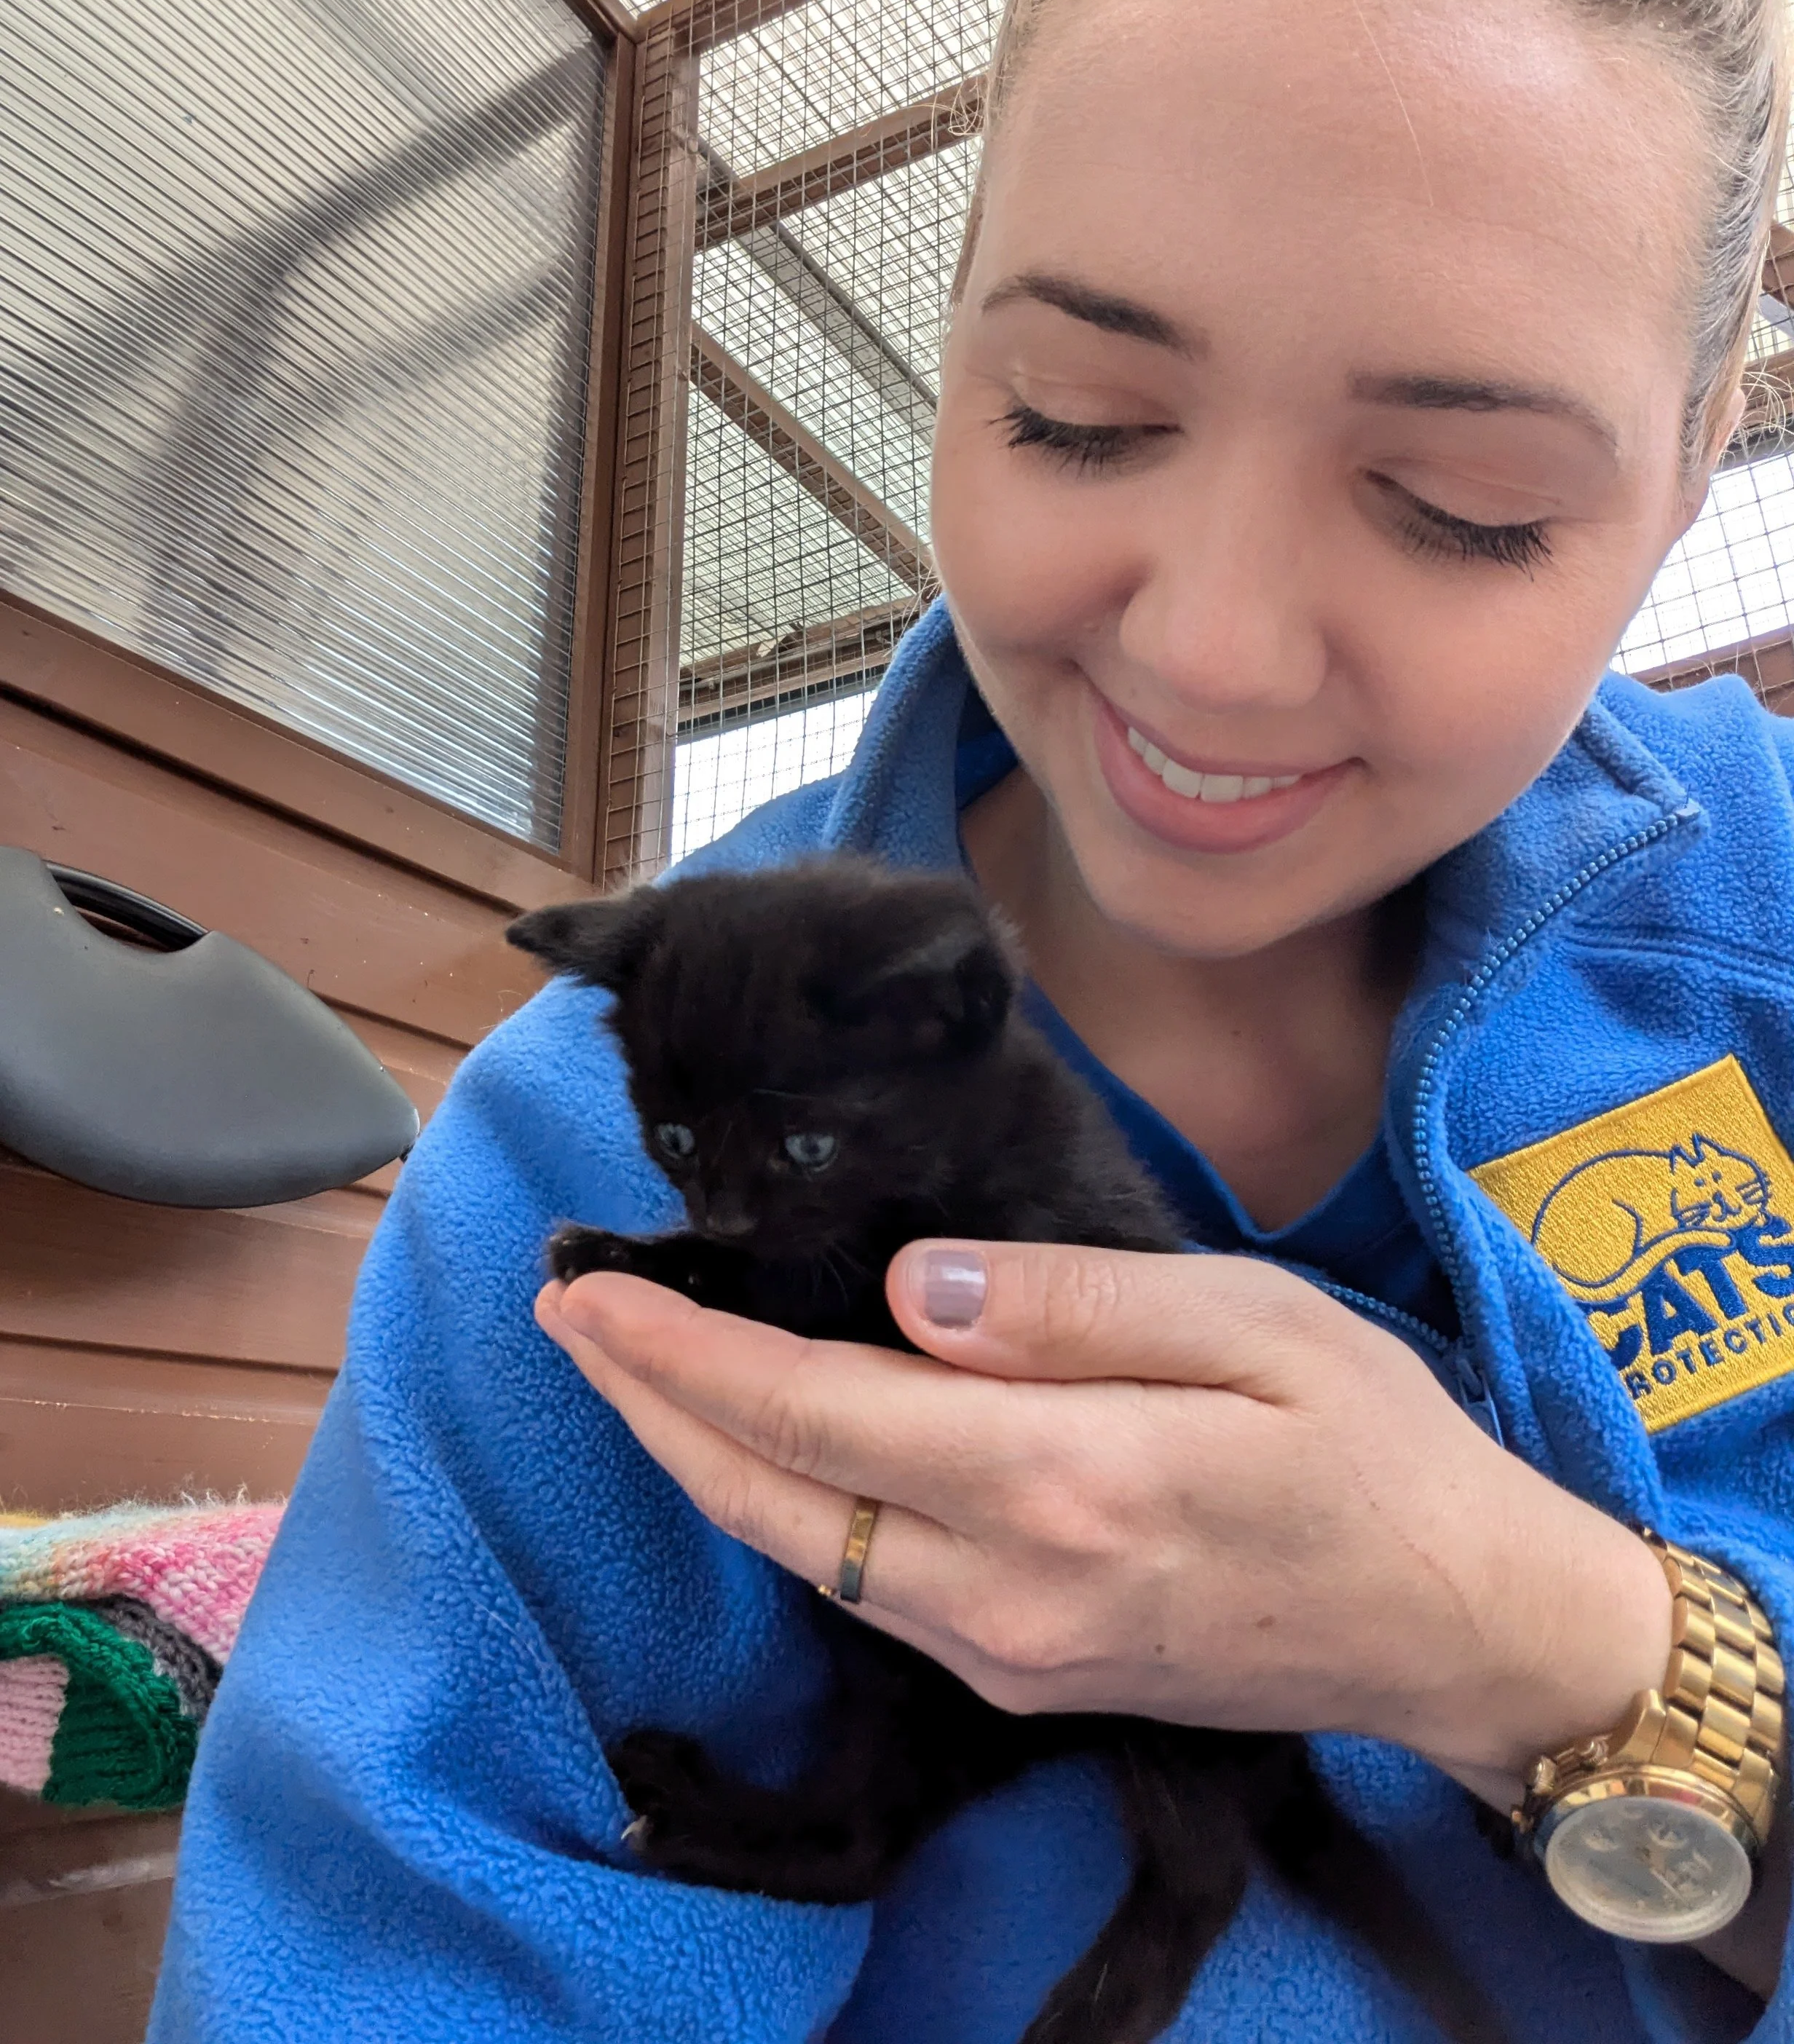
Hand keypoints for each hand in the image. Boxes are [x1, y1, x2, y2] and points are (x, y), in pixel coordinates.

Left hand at [536, 1241, 1668, 1796]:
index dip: (683, 1350)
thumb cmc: (1376, 1449)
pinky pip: (861, 1587)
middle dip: (649, 1404)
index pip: (812, 1410)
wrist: (1459, 1628)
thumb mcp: (1252, 1324)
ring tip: (631, 1367)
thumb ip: (1069, 1305)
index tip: (592, 1287)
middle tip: (567, 1312)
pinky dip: (780, 1507)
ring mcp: (1007, 1654)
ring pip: (802, 1551)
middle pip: (771, 1496)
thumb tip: (906, 1284)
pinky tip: (756, 1449)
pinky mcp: (1024, 1675)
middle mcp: (1005, 1592)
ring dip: (698, 1457)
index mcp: (1060, 1484)